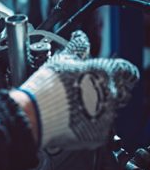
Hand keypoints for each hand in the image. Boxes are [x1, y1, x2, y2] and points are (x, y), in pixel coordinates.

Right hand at [18, 31, 138, 148]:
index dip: (117, 71)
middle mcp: (112, 93)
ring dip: (99, 106)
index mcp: (106, 73)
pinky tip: (76, 119)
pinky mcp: (100, 133)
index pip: (127, 70)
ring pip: (111, 109)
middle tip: (88, 89)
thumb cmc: (50, 85)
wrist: (40, 112)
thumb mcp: (63, 60)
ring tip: (77, 106)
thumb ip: (77, 47)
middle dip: (108, 89)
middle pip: (121, 90)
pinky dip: (91, 124)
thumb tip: (80, 36)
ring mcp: (108, 115)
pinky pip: (102, 127)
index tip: (107, 73)